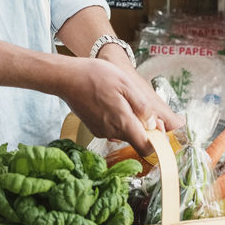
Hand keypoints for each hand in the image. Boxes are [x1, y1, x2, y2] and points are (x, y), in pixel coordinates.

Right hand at [56, 51, 182, 154]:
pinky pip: (112, 128)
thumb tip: (153, 125)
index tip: (157, 125)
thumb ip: (142, 107)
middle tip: (137, 103)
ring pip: (123, 132)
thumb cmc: (96, 76)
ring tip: (120, 98)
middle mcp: (112, 133)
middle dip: (142, 125)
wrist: (67, 77)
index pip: (146, 148)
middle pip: (135, 138)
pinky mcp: (93, 128)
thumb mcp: (126, 84)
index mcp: (123, 123)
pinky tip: (109, 101)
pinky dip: (115, 118)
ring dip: (127, 120)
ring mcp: (101, 132)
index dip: (156, 141)